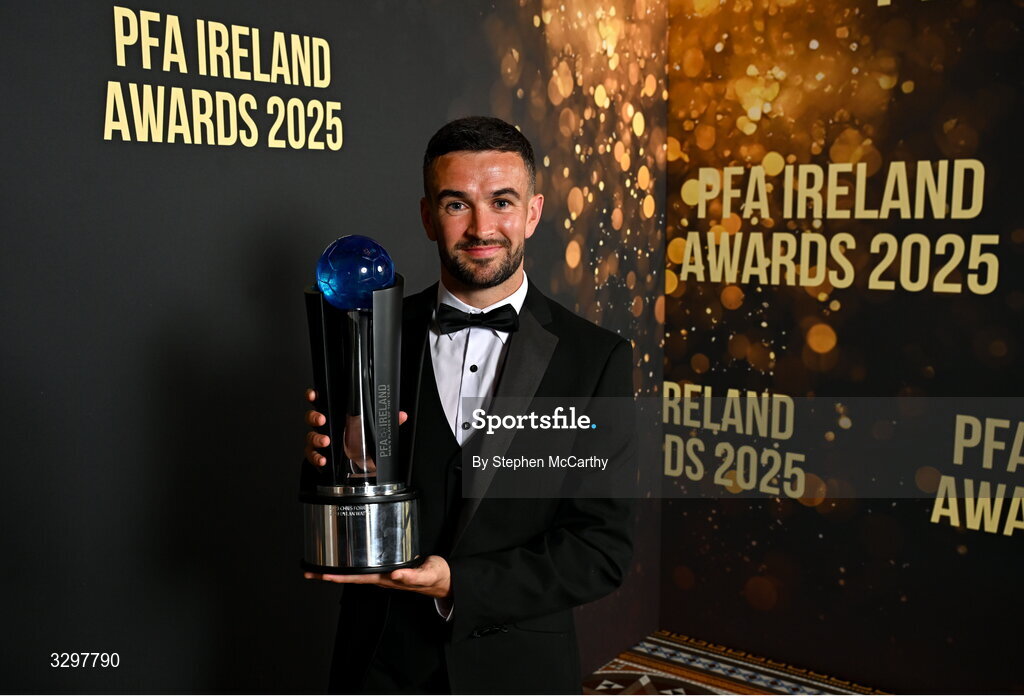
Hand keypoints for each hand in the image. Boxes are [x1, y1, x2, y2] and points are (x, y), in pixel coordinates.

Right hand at [304, 388, 406, 467]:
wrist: (362, 465)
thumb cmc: (365, 443)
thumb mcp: (377, 430)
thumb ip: (388, 421)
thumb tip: (401, 415)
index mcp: (339, 416)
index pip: (323, 402)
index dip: (315, 396)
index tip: (315, 395)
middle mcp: (328, 427)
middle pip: (312, 417)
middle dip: (314, 416)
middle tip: (322, 419)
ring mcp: (322, 441)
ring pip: (311, 436)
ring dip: (316, 438)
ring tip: (325, 441)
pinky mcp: (319, 455)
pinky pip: (312, 455)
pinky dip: (316, 457)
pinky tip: (323, 459)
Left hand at [304, 555, 451, 598]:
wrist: (443, 580)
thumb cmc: (435, 576)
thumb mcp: (427, 574)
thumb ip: (412, 576)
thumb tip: (395, 575)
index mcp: (387, 579)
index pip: (358, 578)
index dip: (339, 577)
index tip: (322, 575)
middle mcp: (381, 578)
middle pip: (350, 578)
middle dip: (329, 575)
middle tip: (308, 572)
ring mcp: (382, 575)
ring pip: (354, 574)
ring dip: (336, 572)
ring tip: (318, 567)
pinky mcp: (386, 569)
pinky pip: (363, 568)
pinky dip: (350, 565)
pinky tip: (343, 561)